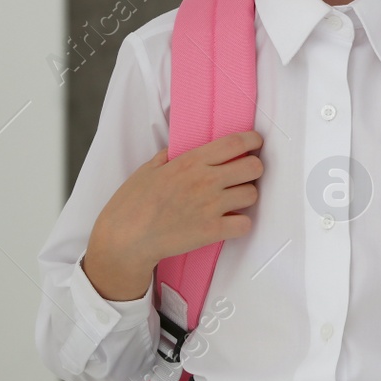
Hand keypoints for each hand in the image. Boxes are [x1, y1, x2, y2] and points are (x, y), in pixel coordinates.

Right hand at [85, 131, 264, 300]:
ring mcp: (211, 206)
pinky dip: (241, 224)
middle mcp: (205, 180)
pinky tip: (229, 222)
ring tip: (234, 201)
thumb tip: (178, 150)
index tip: (255, 143)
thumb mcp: (147, 170)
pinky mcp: (212, 231)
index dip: (252, 140)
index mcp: (191, 162)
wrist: (124, 240)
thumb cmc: (131, 204)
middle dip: (254, 169)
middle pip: (254, 167)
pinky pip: (245, 224)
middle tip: (244, 175)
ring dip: (246, 197)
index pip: (235, 143)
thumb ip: (168, 157)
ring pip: (252, 195)